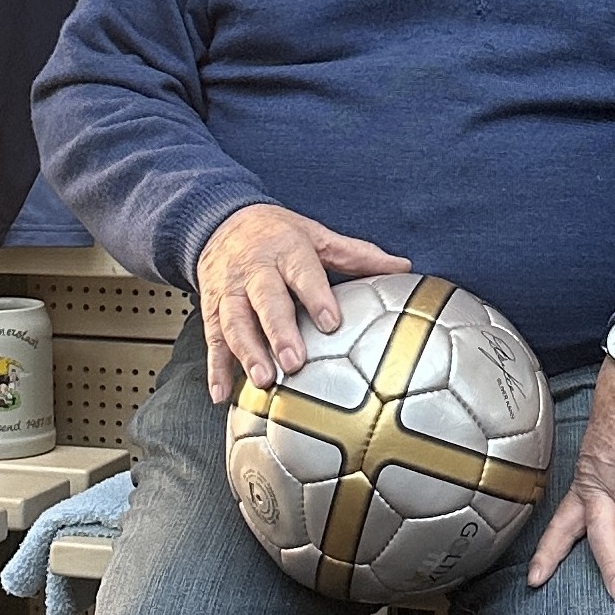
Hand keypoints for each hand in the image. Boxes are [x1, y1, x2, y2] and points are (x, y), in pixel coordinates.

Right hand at [198, 204, 410, 403]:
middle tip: (293, 361)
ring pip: (234, 323)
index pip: (303, 273)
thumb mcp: (316, 235)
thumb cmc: (277, 233)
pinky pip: (212, 339)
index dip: (316, 297)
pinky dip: (216, 368)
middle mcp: (255, 271)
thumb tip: (402, 267)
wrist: (220, 220)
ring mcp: (229, 291)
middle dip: (278, 332)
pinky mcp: (212, 309)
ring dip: (247, 353)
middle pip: (265, 301)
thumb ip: (357, 255)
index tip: (331, 323)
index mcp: (286, 251)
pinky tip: (221, 394)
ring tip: (263, 381)